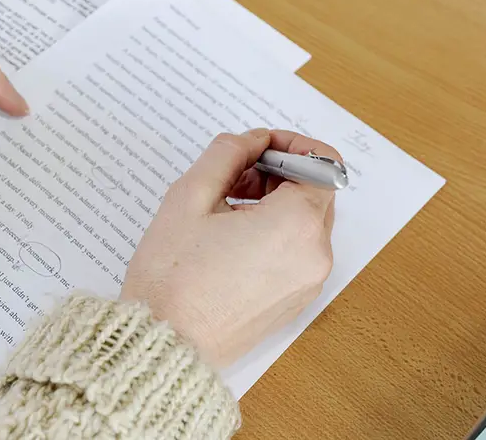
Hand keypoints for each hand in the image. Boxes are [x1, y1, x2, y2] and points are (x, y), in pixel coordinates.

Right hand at [121, 129, 337, 366]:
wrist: (163, 345)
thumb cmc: (171, 277)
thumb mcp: (189, 197)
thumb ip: (227, 154)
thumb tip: (251, 140)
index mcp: (296, 225)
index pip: (323, 163)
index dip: (292, 145)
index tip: (258, 147)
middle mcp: (314, 255)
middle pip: (316, 192)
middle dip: (280, 173)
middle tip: (234, 176)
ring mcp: (307, 282)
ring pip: (306, 222)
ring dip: (276, 202)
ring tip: (226, 209)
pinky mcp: (295, 301)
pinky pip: (298, 251)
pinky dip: (276, 233)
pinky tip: (232, 238)